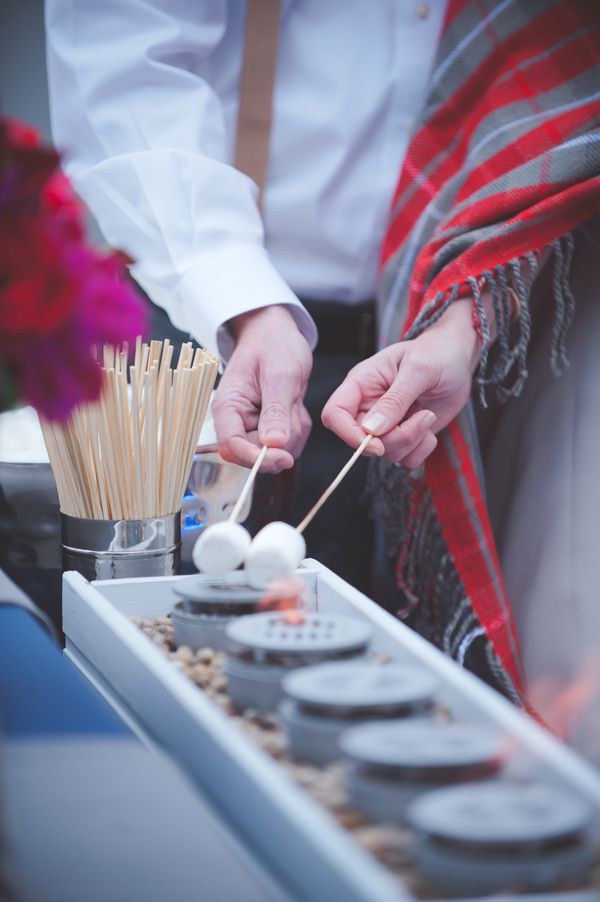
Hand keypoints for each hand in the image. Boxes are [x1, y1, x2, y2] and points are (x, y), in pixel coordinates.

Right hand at [212, 305, 312, 472]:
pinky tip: (296, 405)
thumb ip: (275, 411)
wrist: (277, 335)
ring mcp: (253, 427)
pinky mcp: (269, 429)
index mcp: (228, 408)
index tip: (283, 457)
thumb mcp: (279, 375)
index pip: (232, 447)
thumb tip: (274, 444)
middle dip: (282, 441)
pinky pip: (288, 444)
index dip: (256, 458)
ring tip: (294, 401)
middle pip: (257, 454)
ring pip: (277, 452)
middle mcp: (237, 422)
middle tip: (293, 409)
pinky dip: (299, 428)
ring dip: (294, 432)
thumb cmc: (273, 345)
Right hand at [321, 298, 480, 468]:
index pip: (335, 414)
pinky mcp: (404, 436)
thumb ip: (395, 399)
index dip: (348, 434)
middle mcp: (368, 406)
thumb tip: (372, 430)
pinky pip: (405, 459)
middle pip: (362, 440)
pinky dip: (422, 449)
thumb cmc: (436, 353)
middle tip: (423, 419)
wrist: (458, 360)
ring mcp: (385, 424)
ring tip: (428, 415)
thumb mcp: (419, 369)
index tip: (377, 444)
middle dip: (394, 439)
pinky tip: (430, 426)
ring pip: (385, 453)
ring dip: (412, 441)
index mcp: (361, 383)